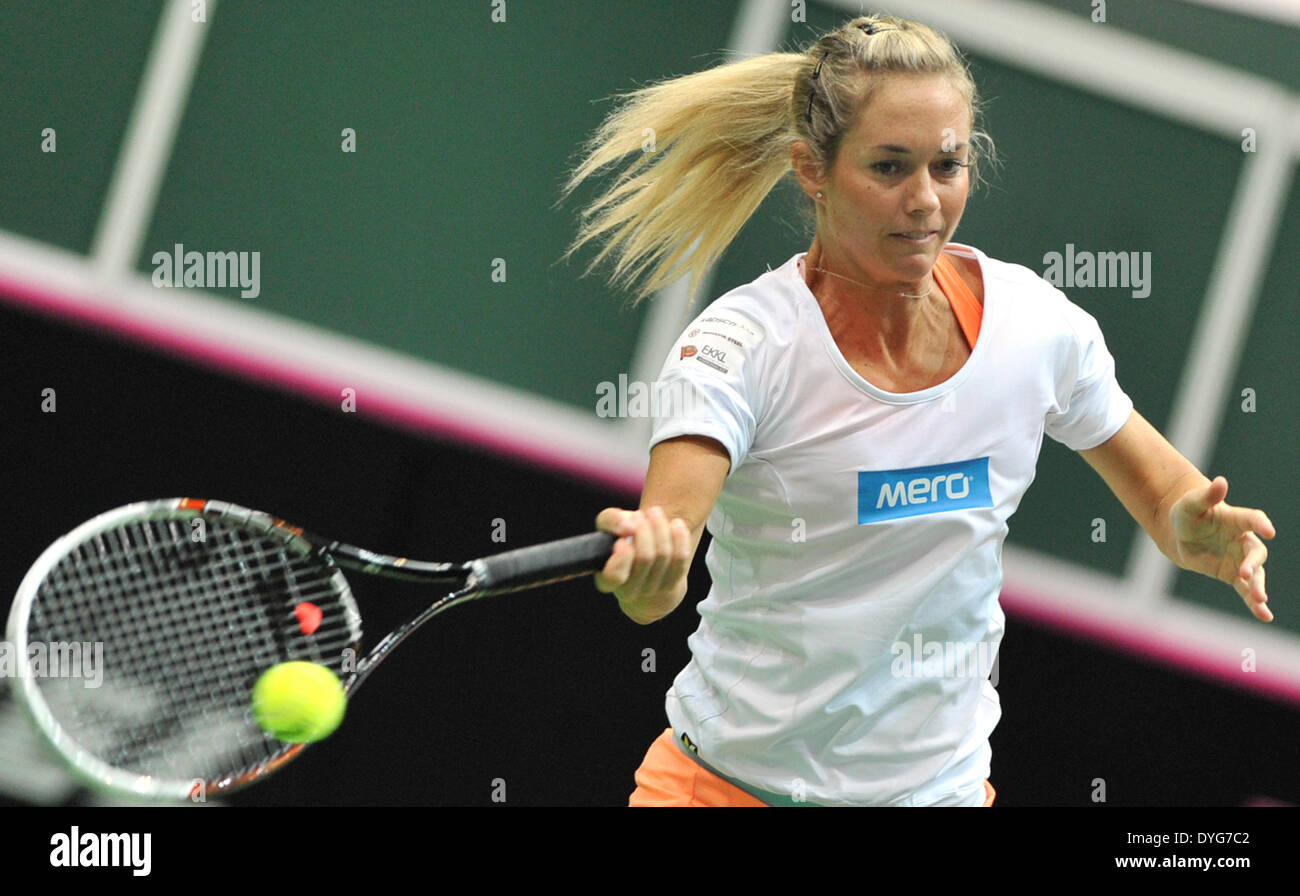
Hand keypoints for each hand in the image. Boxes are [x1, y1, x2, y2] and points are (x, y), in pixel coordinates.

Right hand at [594, 506, 691, 622]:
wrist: (644, 550)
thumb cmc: (621, 537)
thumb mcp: (608, 525)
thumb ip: (610, 521)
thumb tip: (628, 527)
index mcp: (607, 581)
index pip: (614, 576)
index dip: (622, 557)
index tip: (624, 538)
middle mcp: (629, 591)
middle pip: (644, 558)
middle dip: (644, 529)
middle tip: (641, 514)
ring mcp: (652, 590)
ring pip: (663, 555)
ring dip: (660, 528)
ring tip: (655, 514)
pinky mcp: (672, 584)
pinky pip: (681, 559)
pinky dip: (680, 537)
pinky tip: (676, 524)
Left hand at [1170, 476, 1274, 621]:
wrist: (1182, 534)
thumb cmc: (1188, 513)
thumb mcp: (1191, 504)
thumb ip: (1206, 496)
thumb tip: (1219, 481)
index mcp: (1236, 520)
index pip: (1253, 520)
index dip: (1261, 524)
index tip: (1269, 531)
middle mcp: (1243, 540)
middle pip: (1255, 553)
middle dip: (1252, 563)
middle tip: (1245, 573)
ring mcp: (1240, 559)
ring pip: (1255, 575)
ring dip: (1258, 587)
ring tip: (1261, 602)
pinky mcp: (1233, 575)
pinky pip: (1246, 590)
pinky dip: (1254, 603)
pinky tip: (1264, 616)